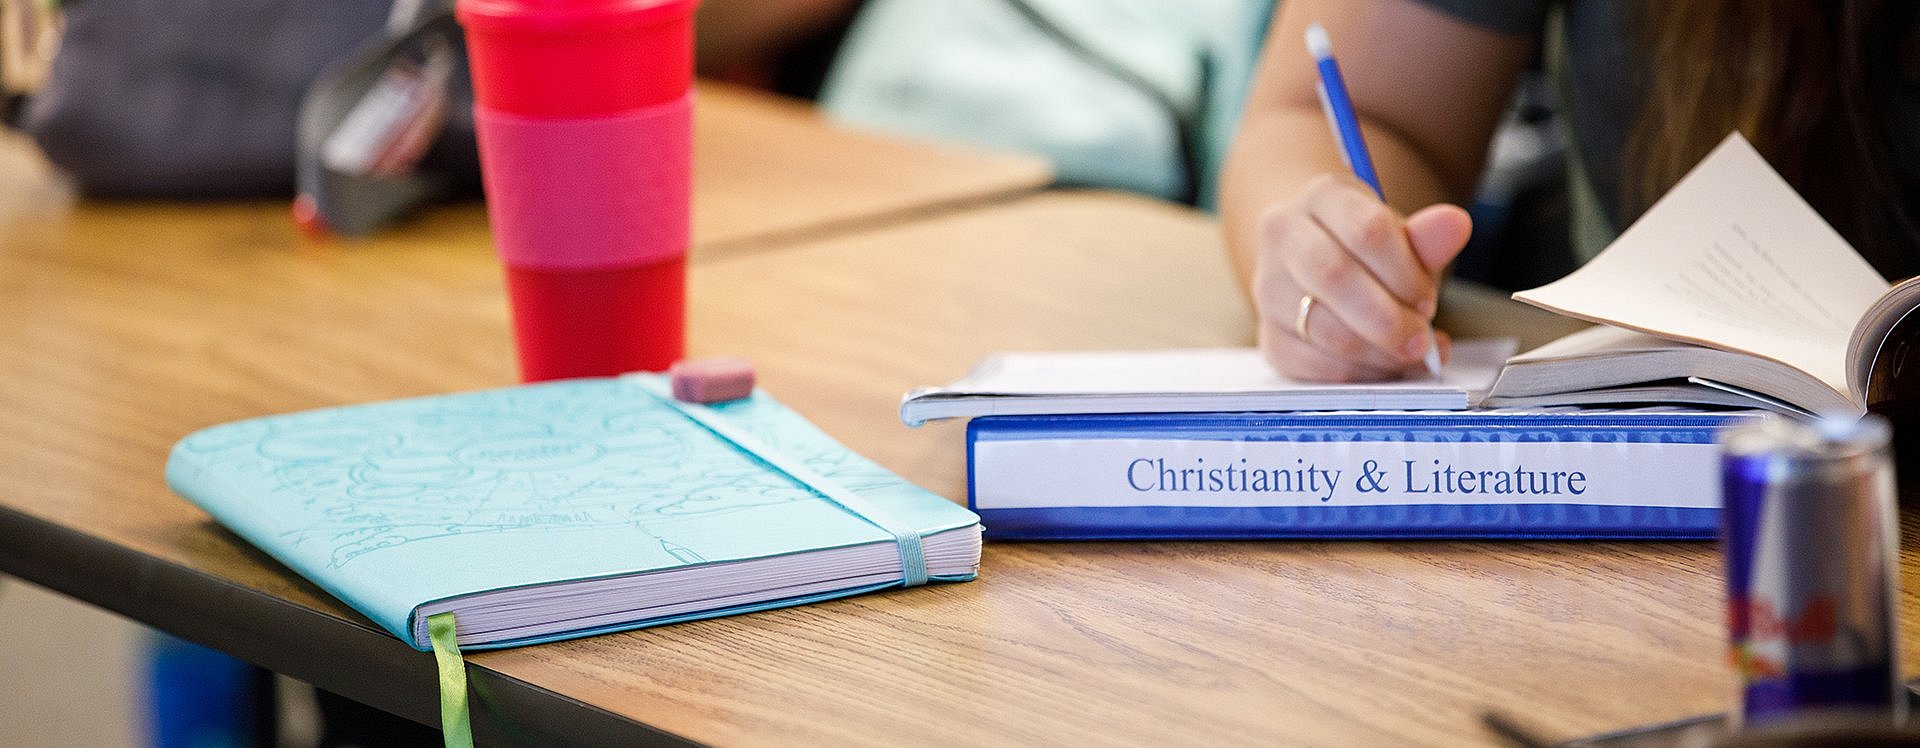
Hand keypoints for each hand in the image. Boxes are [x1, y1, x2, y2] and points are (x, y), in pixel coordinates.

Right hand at [1250, 174, 1471, 380]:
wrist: (1317, 256)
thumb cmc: (1365, 247)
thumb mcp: (1399, 234)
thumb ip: (1426, 238)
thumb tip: (1456, 225)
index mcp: (1322, 197)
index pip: (1366, 232)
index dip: (1405, 274)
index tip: (1428, 301)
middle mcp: (1283, 236)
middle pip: (1333, 277)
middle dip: (1386, 319)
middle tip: (1420, 341)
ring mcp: (1267, 287)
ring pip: (1319, 326)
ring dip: (1374, 352)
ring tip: (1405, 356)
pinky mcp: (1267, 335)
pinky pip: (1309, 364)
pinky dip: (1354, 373)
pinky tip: (1379, 366)